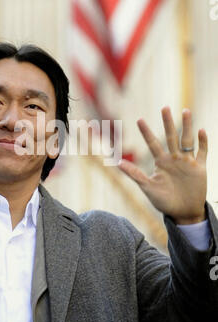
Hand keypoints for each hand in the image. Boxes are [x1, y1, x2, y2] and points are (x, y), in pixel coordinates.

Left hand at [118, 107, 206, 224]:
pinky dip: (203, 143)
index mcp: (161, 162)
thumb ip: (134, 174)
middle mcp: (174, 159)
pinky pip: (202, 152)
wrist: (183, 213)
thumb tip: (117, 163)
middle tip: (164, 107)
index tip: (139, 120)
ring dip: (187, 126)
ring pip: (187, 140)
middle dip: (168, 123)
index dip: (146, 132)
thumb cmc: (164, 202)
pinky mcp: (200, 169)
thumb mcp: (147, 188)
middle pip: (171, 137)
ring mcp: (187, 162)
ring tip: (185, 111)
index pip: (153, 143)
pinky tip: (201, 131)